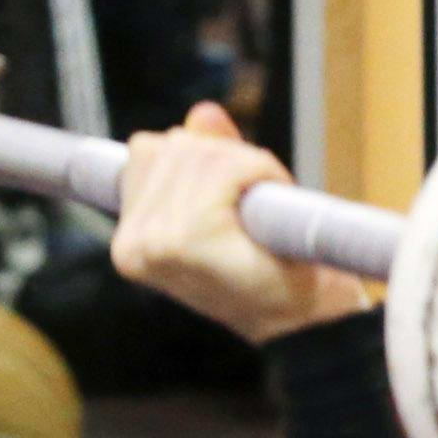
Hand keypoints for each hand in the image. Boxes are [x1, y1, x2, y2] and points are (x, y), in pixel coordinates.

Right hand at [114, 104, 374, 344]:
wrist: (307, 324)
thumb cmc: (273, 269)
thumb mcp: (231, 205)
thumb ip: (209, 158)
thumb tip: (203, 113)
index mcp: (130, 241)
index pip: (144, 151)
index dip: (193, 155)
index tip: (226, 189)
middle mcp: (133, 242)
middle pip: (174, 144)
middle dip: (225, 158)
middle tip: (254, 202)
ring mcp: (156, 241)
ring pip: (204, 153)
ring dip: (248, 167)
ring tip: (263, 210)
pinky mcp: (189, 237)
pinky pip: (229, 168)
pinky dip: (260, 173)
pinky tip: (268, 207)